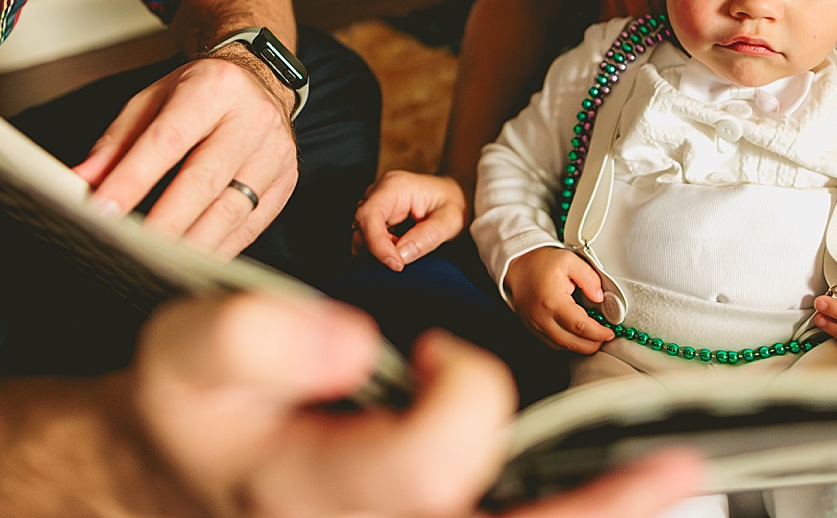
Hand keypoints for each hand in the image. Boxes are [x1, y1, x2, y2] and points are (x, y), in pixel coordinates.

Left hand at [74, 56, 296, 255]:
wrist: (259, 81)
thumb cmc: (200, 93)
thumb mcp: (153, 100)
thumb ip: (117, 141)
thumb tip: (83, 179)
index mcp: (212, 89)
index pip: (167, 140)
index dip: (133, 179)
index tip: (104, 210)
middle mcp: (251, 119)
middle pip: (203, 181)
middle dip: (163, 222)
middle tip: (130, 249)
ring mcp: (274, 153)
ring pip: (230, 210)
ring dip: (191, 244)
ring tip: (157, 263)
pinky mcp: (286, 181)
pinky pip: (250, 225)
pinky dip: (218, 248)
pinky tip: (191, 260)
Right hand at [131, 293, 700, 517]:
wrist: (160, 481)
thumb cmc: (191, 409)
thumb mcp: (190, 348)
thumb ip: (257, 336)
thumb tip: (355, 343)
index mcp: (309, 491)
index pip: (429, 465)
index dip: (463, 393)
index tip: (444, 349)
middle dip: (592, 509)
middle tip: (675, 467)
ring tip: (668, 483)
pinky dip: (548, 517)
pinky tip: (599, 499)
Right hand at [352, 171, 466, 269]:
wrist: (455, 192)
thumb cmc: (454, 201)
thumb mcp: (451, 220)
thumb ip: (427, 237)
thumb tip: (400, 255)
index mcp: (394, 186)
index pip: (370, 216)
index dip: (376, 244)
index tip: (395, 264)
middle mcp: (378, 192)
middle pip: (361, 227)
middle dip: (378, 250)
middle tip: (405, 260)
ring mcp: (375, 203)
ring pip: (361, 235)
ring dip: (379, 251)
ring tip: (407, 250)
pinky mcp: (376, 215)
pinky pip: (368, 238)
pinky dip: (380, 249)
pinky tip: (400, 248)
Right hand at [504, 248, 615, 353]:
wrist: (517, 266)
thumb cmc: (539, 263)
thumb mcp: (569, 260)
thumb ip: (589, 278)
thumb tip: (599, 296)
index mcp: (552, 301)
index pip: (580, 326)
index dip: (598, 333)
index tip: (609, 333)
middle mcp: (541, 317)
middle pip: (571, 342)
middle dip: (592, 344)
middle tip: (605, 338)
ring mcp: (534, 325)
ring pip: (561, 346)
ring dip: (580, 346)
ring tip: (594, 338)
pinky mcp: (532, 328)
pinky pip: (552, 343)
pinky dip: (567, 344)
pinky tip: (577, 337)